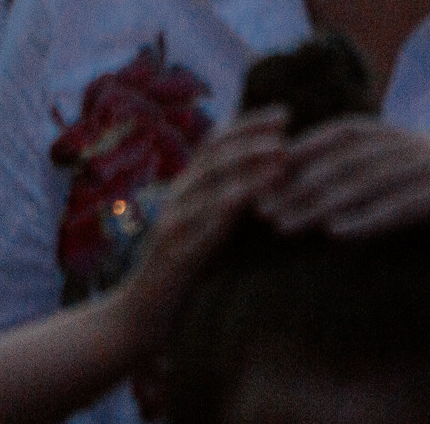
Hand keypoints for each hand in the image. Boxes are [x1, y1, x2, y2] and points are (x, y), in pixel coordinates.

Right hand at [106, 108, 288, 355]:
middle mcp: (176, 195)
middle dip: (251, 135)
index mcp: (187, 187)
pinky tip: (252, 200)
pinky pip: (199, 222)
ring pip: (208, 181)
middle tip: (287, 125)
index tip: (285, 113)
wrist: (142, 316)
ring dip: (247, 165)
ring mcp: (171, 220)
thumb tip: (277, 178)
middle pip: (213, 152)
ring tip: (280, 157)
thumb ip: (234, 204)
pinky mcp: (170, 249)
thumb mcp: (213, 230)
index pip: (216, 141)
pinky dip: (226, 207)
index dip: (249, 124)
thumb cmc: (186, 274)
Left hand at [255, 117, 429, 259]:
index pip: (337, 136)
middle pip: (340, 160)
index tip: (258, 174)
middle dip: (295, 182)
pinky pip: (402, 207)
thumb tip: (339, 192)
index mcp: (404, 137)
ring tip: (283, 226)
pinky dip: (368, 219)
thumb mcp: (426, 183)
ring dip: (318, 204)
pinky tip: (338, 235)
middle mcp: (413, 143)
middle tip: (256, 208)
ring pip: (363, 182)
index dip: (297, 151)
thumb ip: (388, 177)